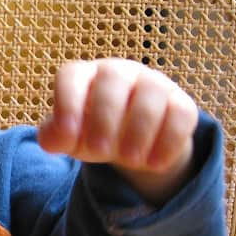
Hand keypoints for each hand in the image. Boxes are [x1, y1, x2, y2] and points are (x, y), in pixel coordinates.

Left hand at [36, 58, 198, 203]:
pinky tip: (154, 163)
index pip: (71, 76)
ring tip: (129, 160)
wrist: (130, 140)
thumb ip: (55, 136)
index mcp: (84, 76)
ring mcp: (152, 83)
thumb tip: (53, 139)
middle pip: (113, 78)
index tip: (68, 136)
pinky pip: (182, 113)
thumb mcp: (69, 137)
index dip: (67, 104)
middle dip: (105, 117)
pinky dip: (169, 140)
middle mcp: (118, 72)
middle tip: (101, 151)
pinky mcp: (180, 103)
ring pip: (152, 91)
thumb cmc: (90, 131)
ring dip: (140, 128)